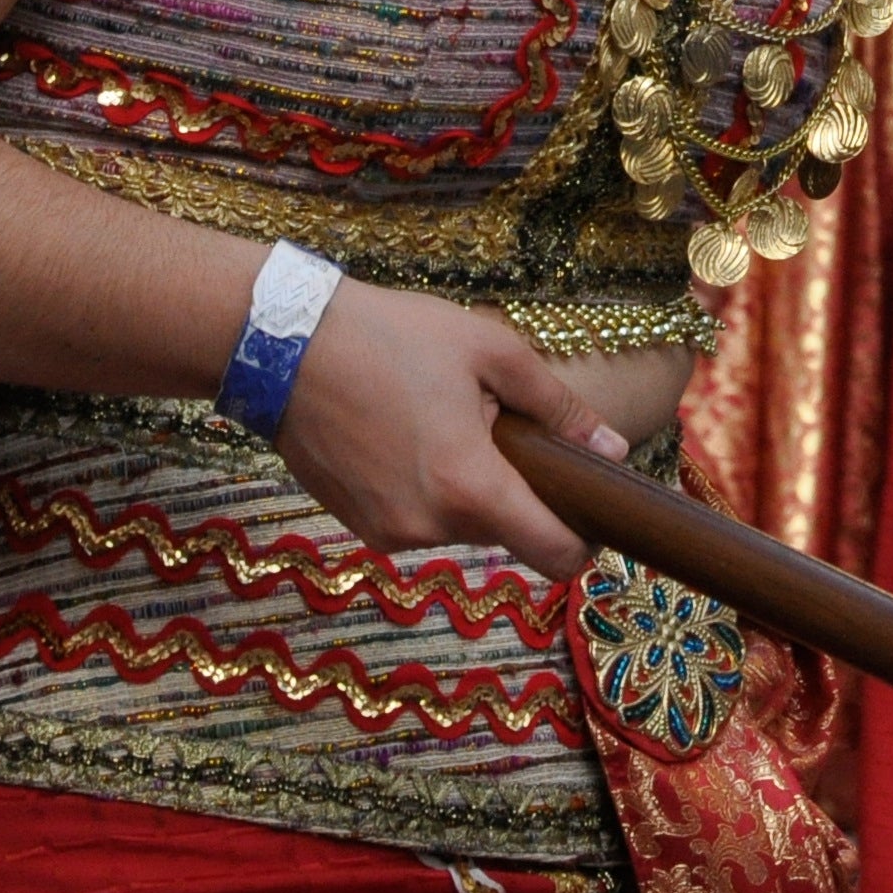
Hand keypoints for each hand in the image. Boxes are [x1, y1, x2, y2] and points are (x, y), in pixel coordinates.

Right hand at [271, 276, 627, 577]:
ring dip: (466, 487)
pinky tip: (403, 434)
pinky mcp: (358, 526)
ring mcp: (388, 533)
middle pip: (506, 533)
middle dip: (515, 491)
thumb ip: (558, 407)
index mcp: (470, 488)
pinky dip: (425, 489)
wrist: (282, 344)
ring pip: (459, 526)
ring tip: (439, 419)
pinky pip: (417, 519)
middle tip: (496, 426)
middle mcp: (430, 527)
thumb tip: (611, 450)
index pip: (553, 556)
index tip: (587, 510)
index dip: (582, 542)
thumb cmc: (388, 336)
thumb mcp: (489, 350)